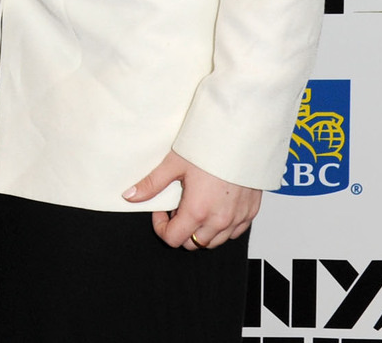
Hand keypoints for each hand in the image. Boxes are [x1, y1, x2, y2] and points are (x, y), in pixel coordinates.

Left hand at [124, 152, 261, 248]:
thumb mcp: (174, 163)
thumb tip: (130, 195)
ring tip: (197, 205)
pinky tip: (215, 207)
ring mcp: (237, 219)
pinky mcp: (251, 213)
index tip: (162, 210)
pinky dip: (222, 227)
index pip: (173, 239)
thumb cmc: (210, 147)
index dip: (161, 227)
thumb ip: (152, 184)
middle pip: (193, 244)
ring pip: (214, 242)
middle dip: (181, 230)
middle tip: (179, 206)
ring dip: (201, 231)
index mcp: (198, 211)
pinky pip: (234, 233)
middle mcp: (219, 220)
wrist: (242, 136)